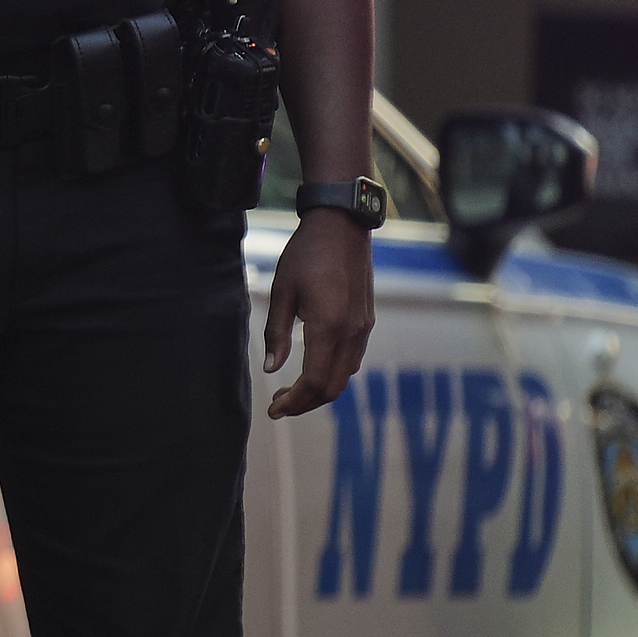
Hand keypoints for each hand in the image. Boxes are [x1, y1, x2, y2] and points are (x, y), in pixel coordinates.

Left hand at [263, 210, 373, 416]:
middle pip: (332, 387)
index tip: (274, 409)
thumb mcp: (281, 292)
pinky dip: (332, 373)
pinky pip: (353, 359)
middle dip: (305, 403)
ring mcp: (363, 328)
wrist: (342, 227)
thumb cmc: (306, 255)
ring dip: (319, 390)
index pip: (314, 382)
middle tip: (279, 404)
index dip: (294, 402)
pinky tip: (312, 368)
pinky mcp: (367, 321)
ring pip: (344, 376)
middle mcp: (352, 333)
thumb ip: (277, 333)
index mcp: (328, 327)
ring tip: (291, 390)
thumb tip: (271, 369)